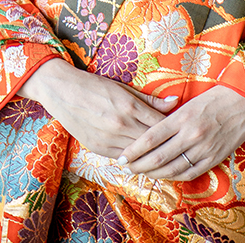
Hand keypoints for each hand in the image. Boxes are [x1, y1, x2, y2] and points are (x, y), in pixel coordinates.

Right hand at [19, 60, 176, 157]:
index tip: (180, 129)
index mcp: (129, 107)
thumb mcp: (124, 88)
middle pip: (151, 141)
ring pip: (138, 154)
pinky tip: (142, 157)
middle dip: (165, 143)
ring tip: (164, 154)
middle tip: (176, 145)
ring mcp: (108, 139)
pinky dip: (134, 158)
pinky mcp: (98, 149)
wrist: (63, 92)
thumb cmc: (95, 85)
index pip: (159, 124)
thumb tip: (175, 102)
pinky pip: (123, 158)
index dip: (171, 128)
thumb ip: (150, 99)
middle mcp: (120, 125)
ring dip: (151, 155)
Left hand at [118, 85, 244, 178]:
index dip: (134, 150)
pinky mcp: (214, 158)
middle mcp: (191, 134)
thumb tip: (150, 133)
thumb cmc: (215, 96)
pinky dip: (174, 176)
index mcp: (182, 117)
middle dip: (139, 165)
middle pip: (158, 157)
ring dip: (154, 173)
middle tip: (126, 168)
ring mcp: (203, 148)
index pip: (151, 138)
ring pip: (172, 168)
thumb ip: (171, 118)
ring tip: (142, 173)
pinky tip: (164, 175)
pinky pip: (189, 173)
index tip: (122, 157)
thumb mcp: (189, 102)